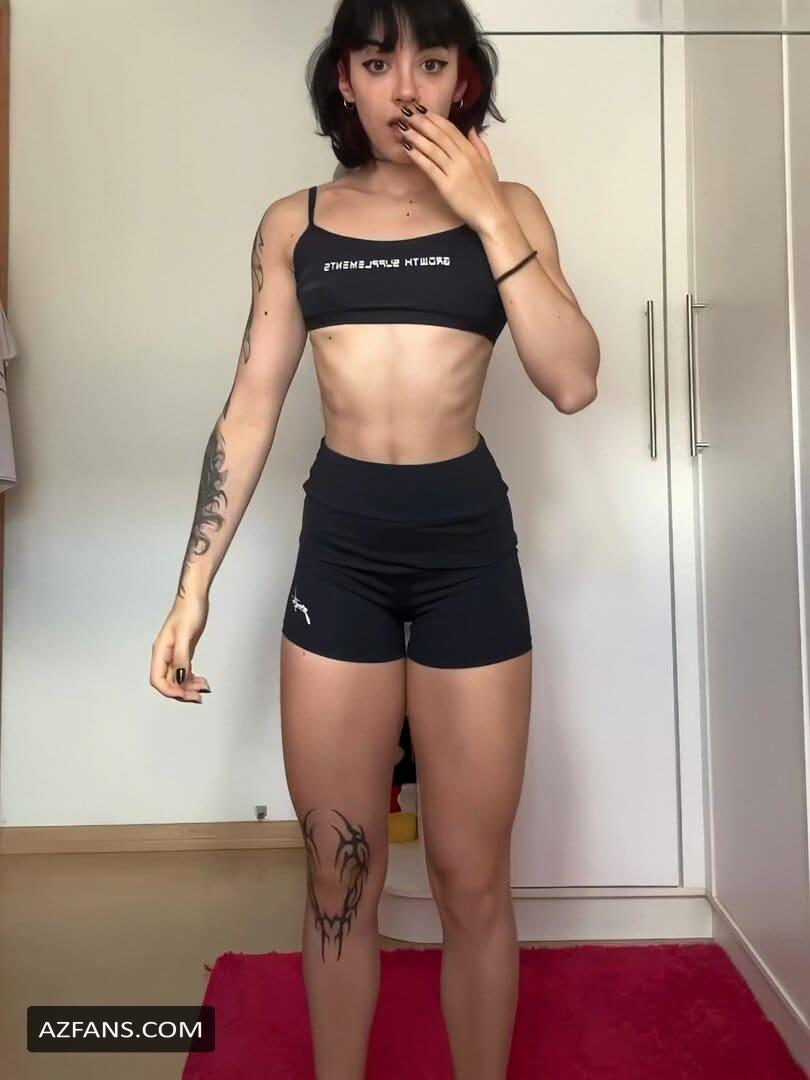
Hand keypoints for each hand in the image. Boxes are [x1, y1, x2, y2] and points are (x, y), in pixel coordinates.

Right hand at [150, 593, 210, 702]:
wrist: (195, 597)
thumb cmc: (188, 611)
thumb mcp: (186, 634)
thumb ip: (181, 657)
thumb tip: (180, 677)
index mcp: (160, 651)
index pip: (157, 679)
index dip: (169, 690)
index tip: (185, 694)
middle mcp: (165, 655)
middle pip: (168, 682)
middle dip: (182, 692)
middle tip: (198, 696)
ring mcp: (174, 654)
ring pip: (178, 678)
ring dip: (189, 687)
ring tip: (203, 689)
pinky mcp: (184, 652)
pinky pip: (185, 671)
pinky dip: (193, 679)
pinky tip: (202, 681)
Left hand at [398, 105, 509, 234]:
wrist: (493, 214)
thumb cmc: (490, 193)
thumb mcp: (489, 164)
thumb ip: (479, 145)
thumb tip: (471, 129)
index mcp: (472, 151)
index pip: (450, 129)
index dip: (434, 118)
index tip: (422, 110)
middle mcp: (463, 158)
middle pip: (439, 135)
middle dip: (421, 122)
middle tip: (407, 112)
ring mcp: (454, 171)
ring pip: (432, 149)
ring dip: (416, 136)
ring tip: (402, 128)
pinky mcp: (446, 186)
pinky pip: (429, 167)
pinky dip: (418, 156)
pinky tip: (407, 149)